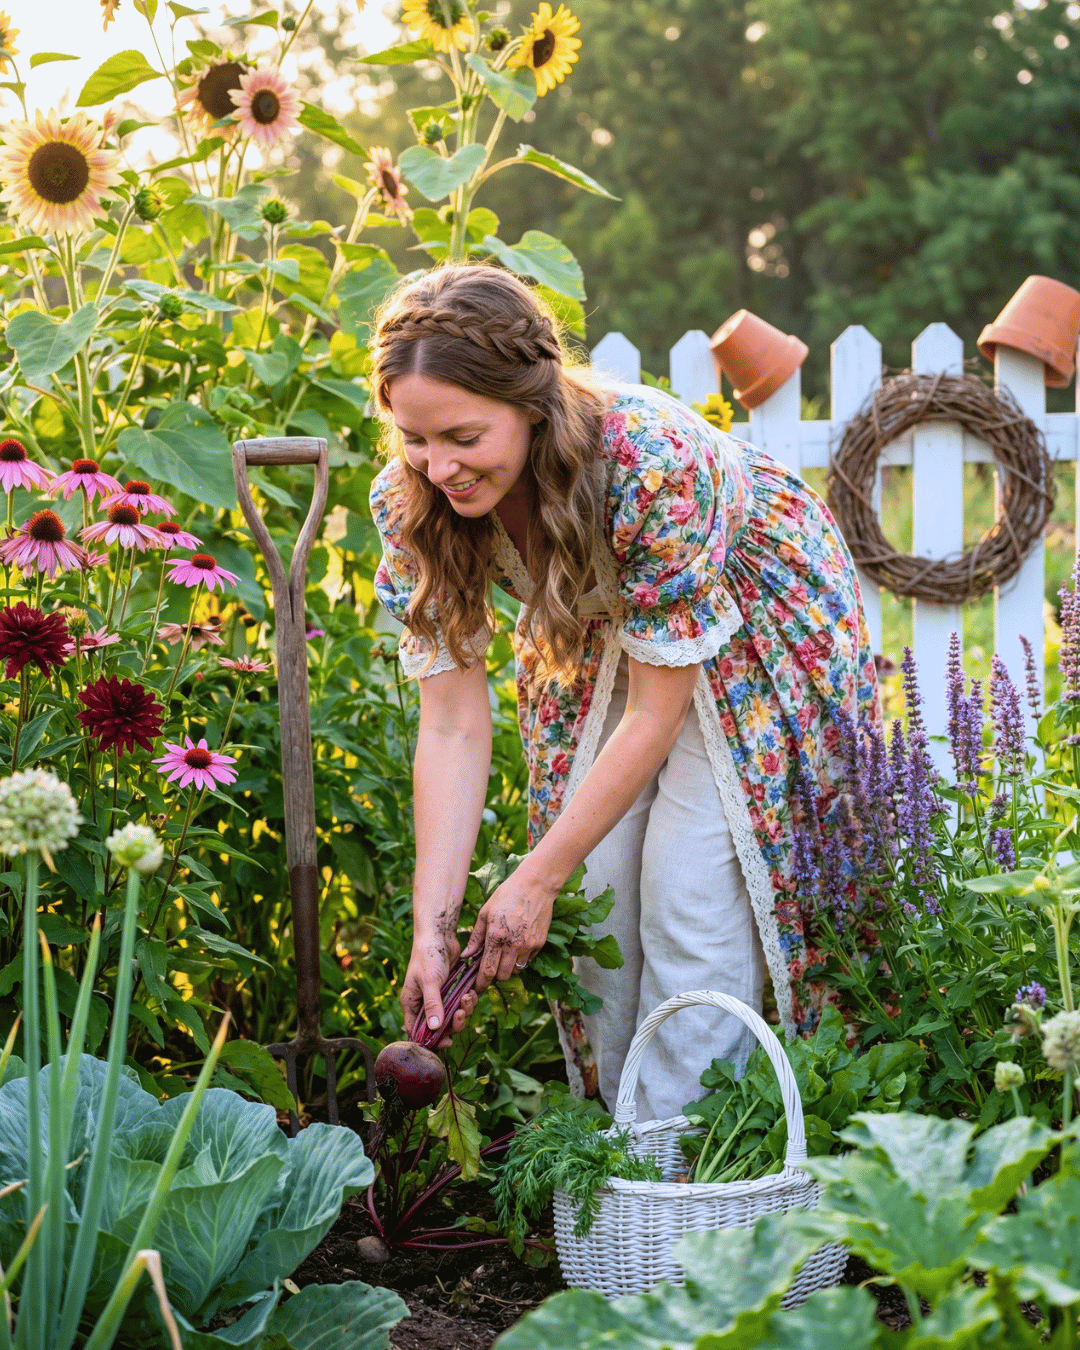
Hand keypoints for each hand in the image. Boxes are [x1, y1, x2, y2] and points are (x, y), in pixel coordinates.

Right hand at [400, 931, 477, 1048]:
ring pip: (453, 1015)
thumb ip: (432, 1004)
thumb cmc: (428, 956)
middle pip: (440, 1027)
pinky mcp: (451, 989)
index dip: (431, 1040)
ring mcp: (439, 996)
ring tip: (467, 997)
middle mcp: (425, 1003)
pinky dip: (468, 1000)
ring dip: (464, 1010)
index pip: (418, 1031)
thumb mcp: (429, 981)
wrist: (439, 934)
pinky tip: (471, 991)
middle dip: (453, 1023)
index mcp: (412, 1003)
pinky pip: (461, 1003)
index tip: (447, 1041)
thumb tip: (434, 1029)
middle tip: (461, 1014)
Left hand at [461, 866, 556, 991]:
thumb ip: (475, 937)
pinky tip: (517, 943)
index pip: (487, 971)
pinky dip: (521, 958)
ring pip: (516, 971)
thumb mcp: (485, 912)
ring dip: (508, 967)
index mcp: (496, 936)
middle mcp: (513, 944)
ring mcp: (528, 945)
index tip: (477, 987)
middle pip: (502, 976)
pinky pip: (528, 961)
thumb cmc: (507, 895)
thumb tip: (466, 956)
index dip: (481, 983)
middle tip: (491, 966)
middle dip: (494, 975)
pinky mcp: (539, 944)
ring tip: (504, 953)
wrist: (535, 885)